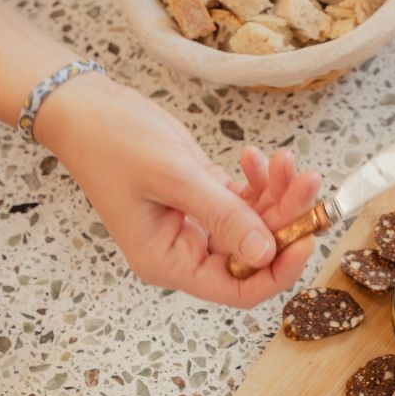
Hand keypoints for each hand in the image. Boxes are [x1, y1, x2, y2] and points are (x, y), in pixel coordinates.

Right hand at [35, 75, 322, 309]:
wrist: (87, 107)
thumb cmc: (114, 142)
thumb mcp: (174, 178)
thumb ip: (223, 215)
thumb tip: (265, 253)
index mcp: (168, 262)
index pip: (236, 288)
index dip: (276, 271)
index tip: (306, 239)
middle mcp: (184, 251)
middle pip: (253, 253)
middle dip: (285, 219)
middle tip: (307, 181)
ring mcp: (195, 225)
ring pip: (255, 223)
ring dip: (278, 194)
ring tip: (288, 161)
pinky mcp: (203, 198)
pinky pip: (245, 200)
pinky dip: (259, 180)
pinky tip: (257, 157)